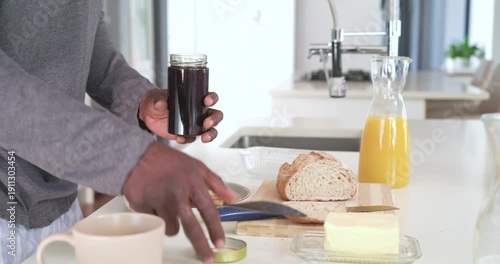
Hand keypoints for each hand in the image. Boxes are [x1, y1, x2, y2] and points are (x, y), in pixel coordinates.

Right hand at [123, 142, 236, 262]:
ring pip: (171, 228)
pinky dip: (156, 217)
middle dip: (202, 247)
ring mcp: (159, 201)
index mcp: (192, 183)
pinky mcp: (143, 206)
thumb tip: (232, 197)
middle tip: (208, 259)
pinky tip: (154, 203)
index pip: (208, 210)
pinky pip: (154, 222)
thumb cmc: (168, 161)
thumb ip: (216, 182)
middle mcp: (177, 194)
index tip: (220, 243)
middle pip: (192, 228)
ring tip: (169, 209)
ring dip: (173, 224)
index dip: (215, 229)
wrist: (136, 156)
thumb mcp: (196, 166)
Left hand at [138, 89, 222, 143]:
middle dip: (214, 119)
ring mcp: (195, 124)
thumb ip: (160, 100)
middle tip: (207, 123)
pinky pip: (192, 139)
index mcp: (196, 99)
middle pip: (216, 115)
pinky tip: (180, 138)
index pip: (210, 98)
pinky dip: (188, 140)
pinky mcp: (187, 134)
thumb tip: (162, 104)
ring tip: (203, 138)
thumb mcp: (157, 97)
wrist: (148, 114)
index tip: (207, 101)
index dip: (212, 99)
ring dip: (210, 134)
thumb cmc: (157, 101)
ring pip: (211, 130)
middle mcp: (199, 112)